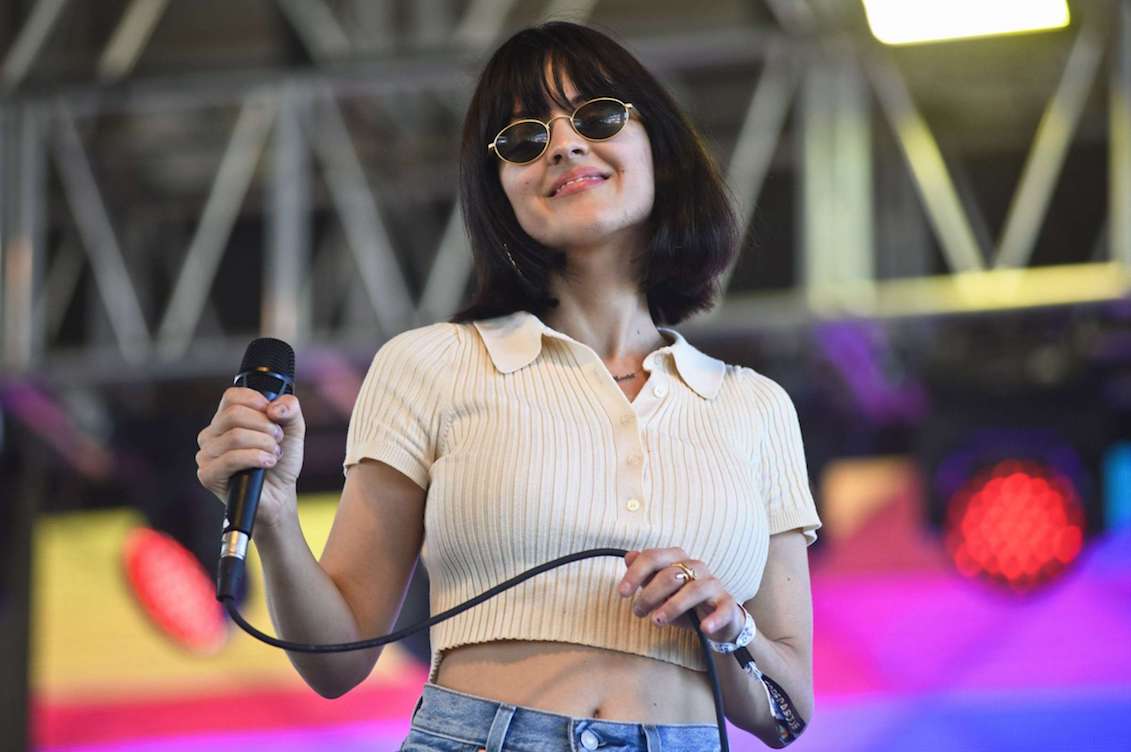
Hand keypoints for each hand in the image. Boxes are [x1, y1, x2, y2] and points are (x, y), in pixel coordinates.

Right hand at [195, 387, 305, 530]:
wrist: (279, 495)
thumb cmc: (280, 461)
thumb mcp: (293, 430)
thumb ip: (290, 409)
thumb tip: (274, 407)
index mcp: (226, 419)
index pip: (232, 396)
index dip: (257, 401)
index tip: (274, 416)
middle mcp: (211, 434)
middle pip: (234, 414)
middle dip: (265, 426)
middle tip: (278, 440)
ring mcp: (206, 455)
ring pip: (235, 436)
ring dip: (264, 444)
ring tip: (274, 455)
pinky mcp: (208, 475)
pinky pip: (230, 459)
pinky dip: (255, 458)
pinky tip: (268, 462)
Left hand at [617, 547, 744, 643]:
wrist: (717, 619)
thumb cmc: (683, 602)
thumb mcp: (660, 590)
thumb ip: (645, 574)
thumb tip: (628, 557)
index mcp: (677, 559)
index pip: (653, 557)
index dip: (635, 574)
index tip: (622, 593)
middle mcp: (696, 567)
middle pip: (670, 574)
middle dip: (650, 594)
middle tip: (638, 612)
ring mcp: (713, 584)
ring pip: (693, 590)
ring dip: (673, 606)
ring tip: (657, 621)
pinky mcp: (727, 603)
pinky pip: (723, 609)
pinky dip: (714, 619)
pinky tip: (704, 628)